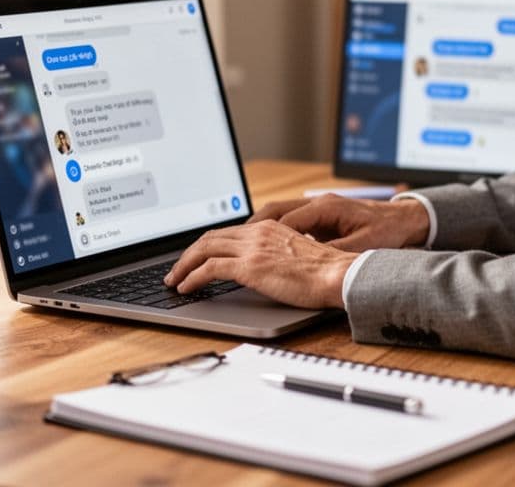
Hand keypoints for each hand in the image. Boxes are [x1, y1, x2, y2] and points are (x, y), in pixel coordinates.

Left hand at [163, 221, 358, 308]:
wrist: (339, 274)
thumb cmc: (327, 272)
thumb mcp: (296, 255)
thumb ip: (276, 256)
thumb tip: (263, 270)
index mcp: (270, 227)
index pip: (228, 232)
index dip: (207, 245)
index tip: (196, 257)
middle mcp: (258, 232)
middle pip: (211, 237)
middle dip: (189, 254)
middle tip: (177, 269)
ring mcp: (252, 248)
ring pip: (204, 249)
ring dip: (184, 265)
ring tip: (174, 280)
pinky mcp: (249, 267)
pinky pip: (210, 269)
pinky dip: (193, 277)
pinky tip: (186, 288)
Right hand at [248, 193, 429, 252]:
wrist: (406, 220)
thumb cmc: (388, 230)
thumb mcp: (364, 245)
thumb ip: (337, 251)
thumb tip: (311, 260)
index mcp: (326, 208)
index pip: (285, 219)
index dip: (262, 235)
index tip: (245, 248)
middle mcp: (317, 204)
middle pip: (273, 212)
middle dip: (249, 228)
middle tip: (226, 244)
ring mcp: (317, 210)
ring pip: (277, 215)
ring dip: (257, 230)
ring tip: (237, 247)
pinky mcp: (320, 218)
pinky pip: (288, 222)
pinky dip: (272, 233)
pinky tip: (262, 248)